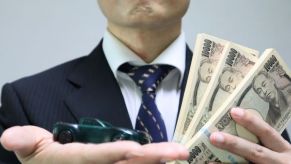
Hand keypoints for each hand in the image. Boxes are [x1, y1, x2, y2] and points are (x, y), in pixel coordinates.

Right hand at [0, 126, 188, 163]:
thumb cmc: (46, 159)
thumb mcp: (32, 148)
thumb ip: (27, 141)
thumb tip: (10, 136)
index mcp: (75, 161)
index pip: (96, 157)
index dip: (111, 154)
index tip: (132, 149)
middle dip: (152, 158)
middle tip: (179, 151)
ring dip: (158, 162)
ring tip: (181, 154)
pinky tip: (170, 159)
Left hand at [210, 107, 290, 163]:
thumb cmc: (279, 159)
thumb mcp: (278, 150)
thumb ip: (262, 140)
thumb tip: (233, 127)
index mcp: (283, 149)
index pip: (267, 132)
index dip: (251, 122)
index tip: (233, 111)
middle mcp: (278, 161)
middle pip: (255, 152)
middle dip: (234, 144)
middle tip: (214, 136)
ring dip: (226, 163)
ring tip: (208, 158)